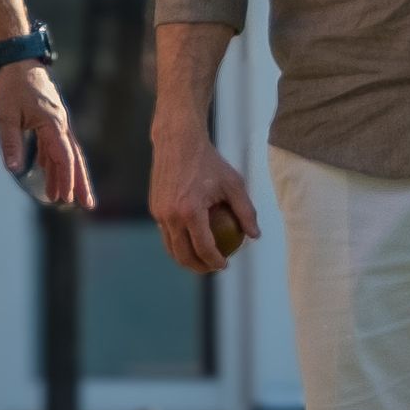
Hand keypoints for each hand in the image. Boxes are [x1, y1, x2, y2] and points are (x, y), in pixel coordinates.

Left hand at [0, 59, 89, 210]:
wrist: (19, 60)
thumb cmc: (12, 85)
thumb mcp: (6, 115)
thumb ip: (11, 142)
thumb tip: (14, 169)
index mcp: (53, 123)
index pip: (64, 156)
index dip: (66, 178)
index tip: (67, 198)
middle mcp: (60, 124)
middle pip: (74, 158)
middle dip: (80, 182)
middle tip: (88, 205)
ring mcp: (56, 121)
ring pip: (65, 153)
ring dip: (64, 175)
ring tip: (62, 198)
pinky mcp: (49, 119)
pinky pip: (55, 145)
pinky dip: (54, 161)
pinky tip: (49, 172)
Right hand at [150, 127, 258, 273]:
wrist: (177, 141)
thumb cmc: (209, 161)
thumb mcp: (234, 184)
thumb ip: (246, 211)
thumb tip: (255, 236)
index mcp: (190, 211)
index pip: (203, 248)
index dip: (215, 262)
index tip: (225, 265)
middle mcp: (170, 215)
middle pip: (183, 254)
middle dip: (198, 267)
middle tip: (213, 268)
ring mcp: (159, 213)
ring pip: (170, 247)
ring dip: (185, 258)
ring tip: (201, 260)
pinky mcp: (154, 208)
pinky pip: (166, 232)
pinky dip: (178, 242)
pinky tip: (192, 240)